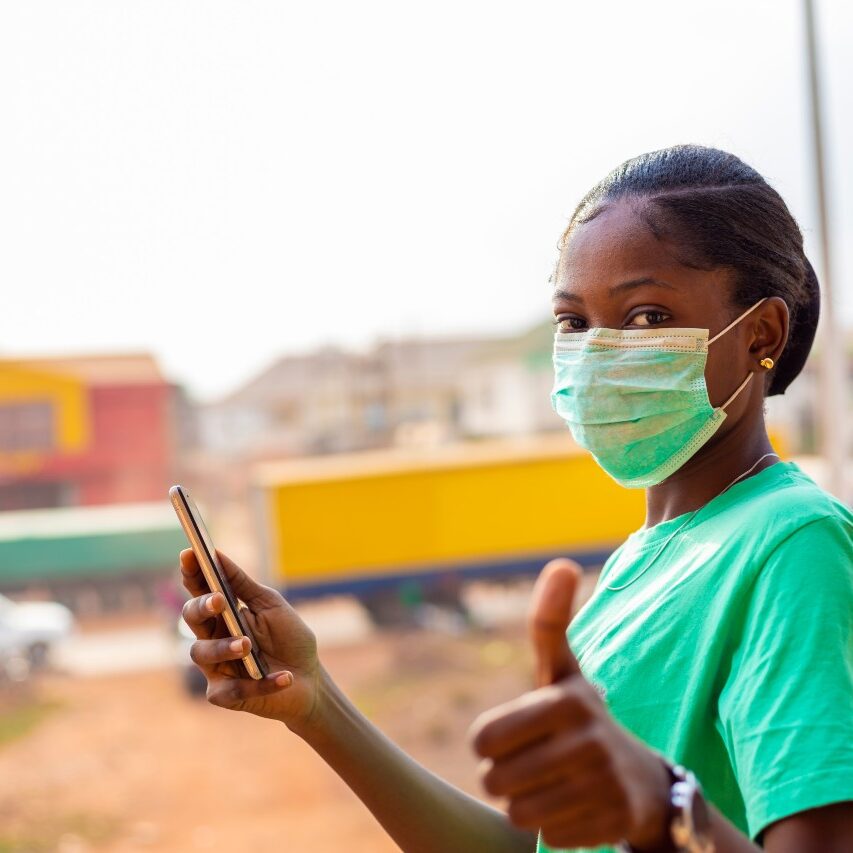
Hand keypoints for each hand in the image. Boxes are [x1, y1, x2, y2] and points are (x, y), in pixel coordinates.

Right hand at [180, 548, 321, 735]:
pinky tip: (285, 677)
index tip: (189, 554)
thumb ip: (244, 584)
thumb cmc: (289, 638)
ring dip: (225, 647)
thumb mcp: (271, 605)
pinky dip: (261, 683)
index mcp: (223, 614)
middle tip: (219, 600)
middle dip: (201, 607)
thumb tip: (217, 554)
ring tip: (248, 644)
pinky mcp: (226, 695)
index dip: (192, 573)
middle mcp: (213, 638)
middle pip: (191, 618)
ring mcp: (216, 667)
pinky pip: (232, 689)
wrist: (310, 679)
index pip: (200, 590)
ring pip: (202, 653)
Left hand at [469, 559, 671, 850]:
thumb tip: (562, 563)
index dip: (489, 743)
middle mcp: (587, 739)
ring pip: (517, 811)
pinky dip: (552, 826)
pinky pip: (547, 835)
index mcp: (565, 698)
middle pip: (495, 779)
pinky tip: (575, 806)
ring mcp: (602, 783)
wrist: (642, 779)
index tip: (511, 736)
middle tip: (532, 763)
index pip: (484, 738)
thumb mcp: (562, 670)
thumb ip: (550, 621)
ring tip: (551, 784)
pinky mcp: (611, 822)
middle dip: (504, 777)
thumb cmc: (580, 717)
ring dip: (525, 803)